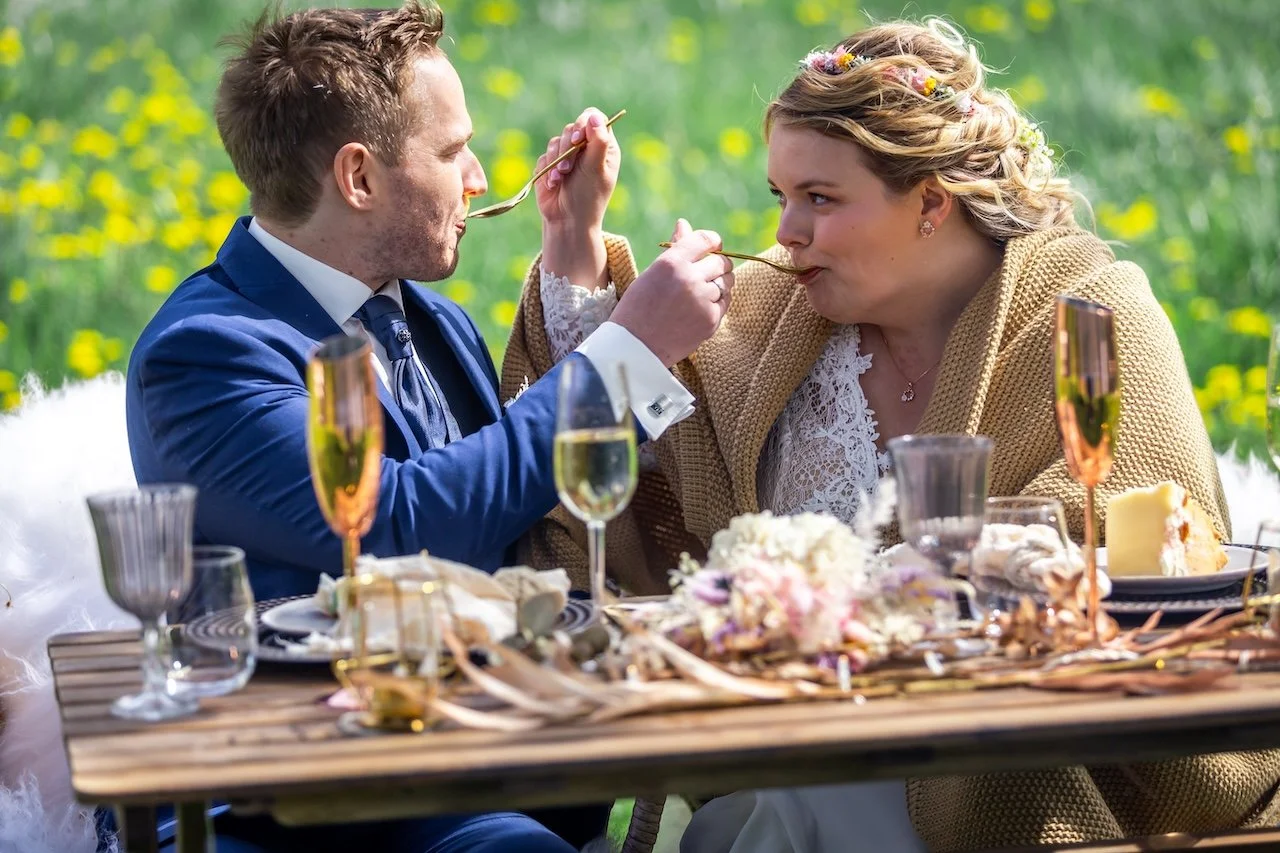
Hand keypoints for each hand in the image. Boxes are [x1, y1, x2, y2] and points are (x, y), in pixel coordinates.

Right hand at [534, 107, 619, 232]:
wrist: (567, 220)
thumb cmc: (587, 197)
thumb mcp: (596, 169)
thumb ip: (597, 142)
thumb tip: (594, 116)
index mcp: (603, 147)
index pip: (594, 118)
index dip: (584, 123)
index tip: (578, 139)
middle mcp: (586, 148)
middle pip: (571, 128)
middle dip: (567, 148)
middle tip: (568, 168)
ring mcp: (568, 156)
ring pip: (555, 141)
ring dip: (556, 160)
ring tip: (560, 178)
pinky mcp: (551, 164)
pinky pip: (544, 155)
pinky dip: (547, 169)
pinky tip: (553, 185)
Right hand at [610, 219, 734, 366]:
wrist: (634, 347)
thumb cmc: (638, 307)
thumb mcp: (652, 273)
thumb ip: (674, 249)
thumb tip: (684, 224)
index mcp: (671, 262)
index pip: (706, 239)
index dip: (714, 241)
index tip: (714, 247)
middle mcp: (689, 278)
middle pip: (721, 262)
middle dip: (718, 265)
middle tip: (707, 274)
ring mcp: (702, 300)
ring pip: (726, 283)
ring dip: (719, 285)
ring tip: (701, 293)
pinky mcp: (711, 320)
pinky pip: (725, 303)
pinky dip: (718, 303)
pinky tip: (701, 308)